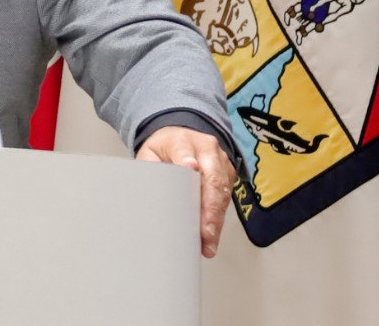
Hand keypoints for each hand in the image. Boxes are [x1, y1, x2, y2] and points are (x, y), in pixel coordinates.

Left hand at [136, 125, 235, 257]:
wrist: (181, 136)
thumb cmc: (164, 149)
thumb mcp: (150, 153)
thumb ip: (150, 168)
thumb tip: (151, 191)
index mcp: (182, 141)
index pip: (185, 152)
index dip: (188, 162)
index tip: (190, 169)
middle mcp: (206, 149)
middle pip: (212, 178)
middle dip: (210, 208)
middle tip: (205, 232)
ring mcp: (221, 161)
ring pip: (222, 192)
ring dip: (216, 220)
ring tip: (208, 242)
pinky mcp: (228, 174)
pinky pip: (226, 198)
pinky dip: (219, 219)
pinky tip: (212, 236)